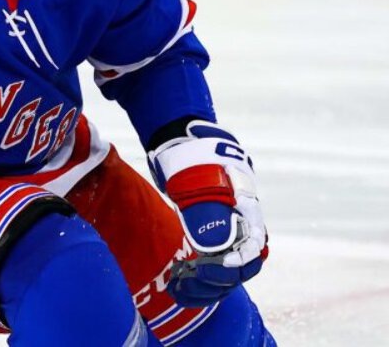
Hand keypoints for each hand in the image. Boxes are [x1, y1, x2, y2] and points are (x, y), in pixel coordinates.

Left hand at [148, 121, 268, 306]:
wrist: (180, 138)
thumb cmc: (189, 154)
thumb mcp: (195, 179)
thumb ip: (205, 211)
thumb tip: (214, 251)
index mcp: (246, 209)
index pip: (252, 251)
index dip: (232, 268)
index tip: (201, 270)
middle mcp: (242, 222)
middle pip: (242, 267)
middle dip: (216, 282)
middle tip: (185, 285)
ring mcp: (228, 227)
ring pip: (228, 270)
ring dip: (206, 286)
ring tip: (178, 291)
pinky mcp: (211, 232)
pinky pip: (214, 265)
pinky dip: (199, 279)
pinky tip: (178, 283)